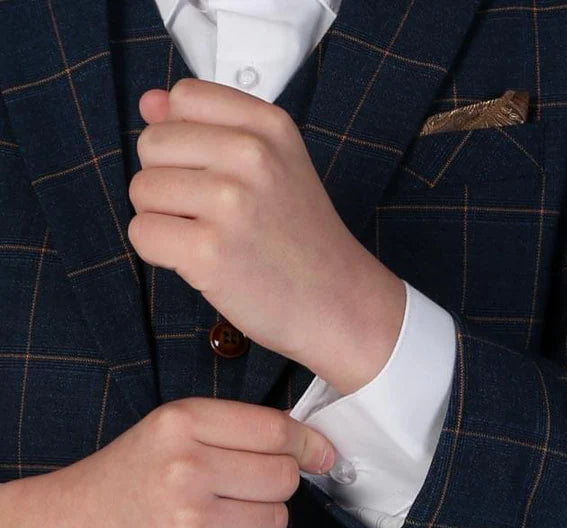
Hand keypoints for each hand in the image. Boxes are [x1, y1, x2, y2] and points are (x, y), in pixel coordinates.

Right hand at [0, 399, 335, 527]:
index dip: (306, 445)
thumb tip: (319, 451)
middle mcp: (186, 470)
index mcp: (181, 423)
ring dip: (257, 523)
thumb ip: (238, 430)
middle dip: (272, 486)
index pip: (277, 431)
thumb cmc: (126, 478)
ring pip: (276, 522)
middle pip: (284, 478)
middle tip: (236, 491)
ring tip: (213, 520)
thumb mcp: (170, 431)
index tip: (317, 455)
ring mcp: (188, 526)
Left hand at [127, 79, 405, 392]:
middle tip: (207, 214)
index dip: (181, 138)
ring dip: (161, 219)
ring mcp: (230, 204)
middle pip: (152, 144)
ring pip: (141, 190)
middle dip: (165, 181)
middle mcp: (251, 156)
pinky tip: (198, 262)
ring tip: (205, 237)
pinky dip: (159, 252)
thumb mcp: (274, 164)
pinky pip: (142, 233)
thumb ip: (210, 127)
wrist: (336, 303)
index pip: (183, 98)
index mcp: (268, 126)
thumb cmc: (299, 237)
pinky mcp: (209, 252)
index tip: (210, 172)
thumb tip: (148, 103)